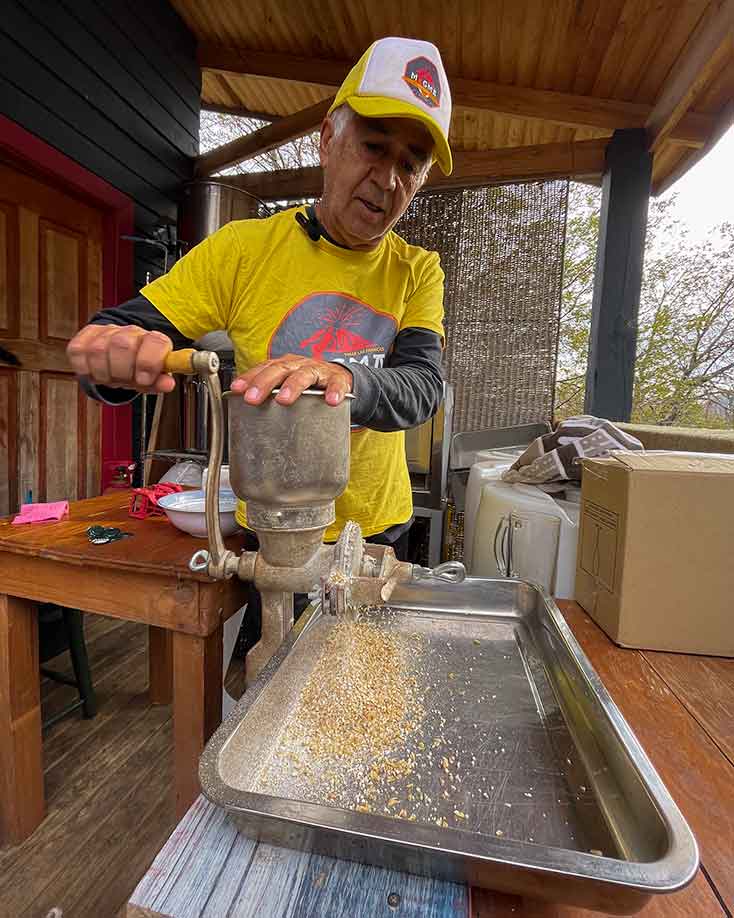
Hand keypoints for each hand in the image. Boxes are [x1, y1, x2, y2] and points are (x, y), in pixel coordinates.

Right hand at [66, 325, 175, 393]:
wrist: (116, 356)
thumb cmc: (137, 368)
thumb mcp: (152, 379)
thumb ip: (160, 381)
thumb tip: (167, 383)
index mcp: (153, 341)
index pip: (154, 342)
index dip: (148, 362)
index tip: (143, 380)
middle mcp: (130, 332)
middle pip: (122, 344)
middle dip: (122, 371)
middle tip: (124, 381)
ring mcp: (106, 333)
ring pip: (98, 350)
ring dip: (103, 373)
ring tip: (110, 378)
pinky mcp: (84, 338)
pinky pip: (78, 351)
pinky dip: (84, 369)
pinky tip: (94, 373)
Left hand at [230, 354, 352, 406]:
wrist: (338, 377)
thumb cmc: (306, 382)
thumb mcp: (285, 383)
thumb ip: (267, 393)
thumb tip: (239, 407)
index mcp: (283, 365)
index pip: (263, 368)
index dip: (249, 378)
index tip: (236, 389)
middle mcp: (298, 364)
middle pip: (279, 370)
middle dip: (264, 383)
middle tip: (252, 398)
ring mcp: (318, 370)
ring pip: (304, 375)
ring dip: (292, 386)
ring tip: (284, 399)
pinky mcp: (337, 379)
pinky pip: (335, 384)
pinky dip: (334, 392)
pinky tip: (330, 401)